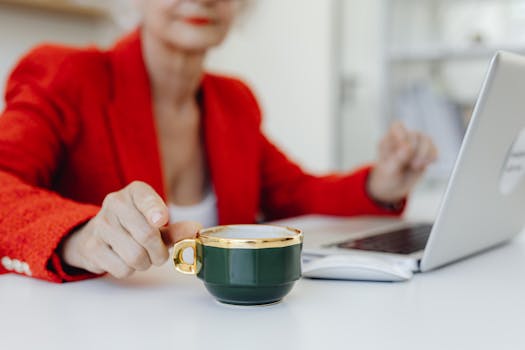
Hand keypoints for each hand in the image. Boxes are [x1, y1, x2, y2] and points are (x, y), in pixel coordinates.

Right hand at [60, 181, 200, 277]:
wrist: (96, 234)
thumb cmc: (133, 226)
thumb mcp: (156, 224)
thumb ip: (176, 229)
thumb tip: (196, 230)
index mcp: (134, 192)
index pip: (145, 197)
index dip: (155, 209)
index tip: (161, 220)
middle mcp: (115, 203)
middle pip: (146, 235)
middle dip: (159, 252)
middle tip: (158, 254)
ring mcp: (100, 225)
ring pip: (135, 256)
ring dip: (145, 263)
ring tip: (141, 256)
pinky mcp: (92, 247)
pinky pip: (121, 268)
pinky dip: (129, 270)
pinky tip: (124, 259)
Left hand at [367, 121, 437, 203]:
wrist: (393, 187)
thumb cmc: (387, 176)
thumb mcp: (388, 169)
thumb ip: (397, 158)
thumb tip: (408, 146)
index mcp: (389, 139)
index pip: (397, 126)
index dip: (404, 135)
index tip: (406, 148)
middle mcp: (403, 139)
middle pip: (415, 134)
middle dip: (416, 151)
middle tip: (412, 165)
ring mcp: (415, 144)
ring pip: (427, 140)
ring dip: (425, 153)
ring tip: (417, 166)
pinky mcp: (425, 152)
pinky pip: (434, 148)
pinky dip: (432, 156)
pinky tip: (428, 164)